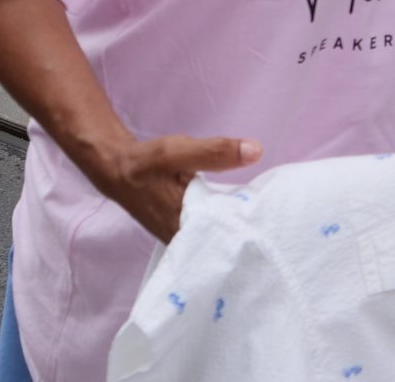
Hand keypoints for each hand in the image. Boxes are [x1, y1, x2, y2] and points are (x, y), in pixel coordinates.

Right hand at [90, 134, 262, 243]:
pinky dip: (222, 224)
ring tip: (265, 222)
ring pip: (216, 239)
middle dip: (247, 233)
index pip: (225, 241)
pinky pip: (208, 233)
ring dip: (235, 229)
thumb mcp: (180, 152)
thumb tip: (256, 150)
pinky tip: (239, 216)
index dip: (250, 234)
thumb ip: (216, 152)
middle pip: (223, 243)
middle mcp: (182, 242)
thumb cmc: (147, 163)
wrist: (118, 169)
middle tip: (276, 224)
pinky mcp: (181, 232)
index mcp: (183, 229)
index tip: (274, 226)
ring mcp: (181, 239)